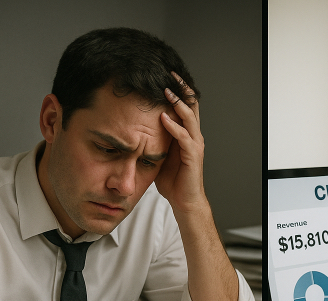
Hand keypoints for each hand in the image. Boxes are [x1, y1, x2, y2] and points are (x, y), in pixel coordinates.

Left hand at [155, 72, 205, 212]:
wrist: (185, 201)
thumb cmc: (172, 180)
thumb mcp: (159, 153)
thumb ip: (153, 139)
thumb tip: (133, 127)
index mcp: (186, 133)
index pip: (184, 105)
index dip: (177, 89)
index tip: (165, 74)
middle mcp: (193, 135)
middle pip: (191, 105)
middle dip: (181, 88)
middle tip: (170, 73)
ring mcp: (194, 145)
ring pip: (189, 118)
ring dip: (177, 103)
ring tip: (167, 91)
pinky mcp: (193, 156)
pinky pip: (184, 138)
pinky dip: (174, 126)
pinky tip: (164, 118)